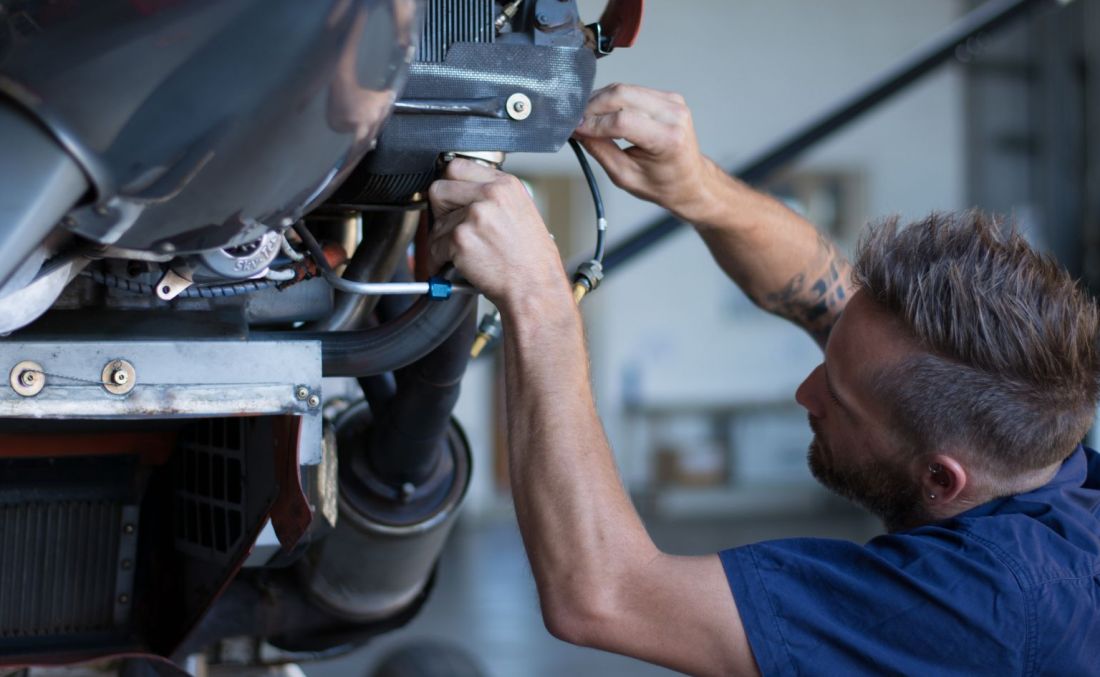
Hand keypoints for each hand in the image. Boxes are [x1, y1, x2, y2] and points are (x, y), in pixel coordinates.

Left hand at [428, 159, 570, 310]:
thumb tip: (463, 193)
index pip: (458, 167)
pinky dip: (440, 260)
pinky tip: (458, 265)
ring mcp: (474, 216)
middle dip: (440, 210)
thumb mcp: (521, 212)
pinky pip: (435, 246)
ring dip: (442, 241)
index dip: (450, 185)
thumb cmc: (531, 258)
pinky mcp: (461, 239)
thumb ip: (492, 196)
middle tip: (451, 226)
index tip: (450, 198)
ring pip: (435, 223)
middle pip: (439, 189)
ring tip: (464, 253)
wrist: (535, 287)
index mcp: (505, 185)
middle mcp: (489, 195)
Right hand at [573, 84, 719, 223]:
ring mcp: (673, 102)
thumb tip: (578, 130)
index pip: (622, 121)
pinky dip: (613, 100)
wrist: (690, 181)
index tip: (575, 128)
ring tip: (586, 118)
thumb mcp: (625, 176)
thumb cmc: (663, 184)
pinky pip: (632, 90)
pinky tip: (603, 114)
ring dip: (600, 101)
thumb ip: (600, 150)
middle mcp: (673, 115)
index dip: (593, 123)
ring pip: (624, 89)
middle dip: (593, 106)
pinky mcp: (667, 97)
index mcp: (668, 139)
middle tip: (576, 120)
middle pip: (622, 95)